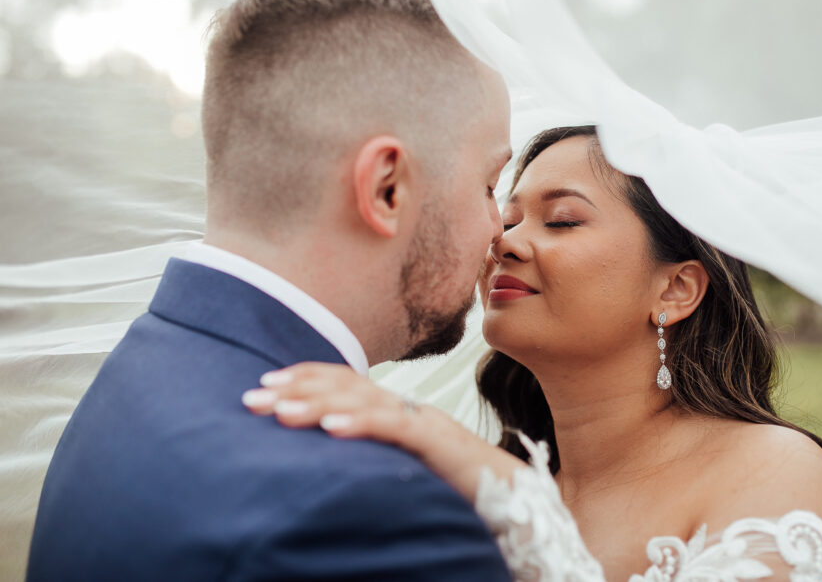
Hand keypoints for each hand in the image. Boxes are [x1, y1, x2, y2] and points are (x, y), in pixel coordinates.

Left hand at [241, 362, 525, 502]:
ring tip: (281, 412)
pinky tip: (331, 431)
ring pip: (366, 401)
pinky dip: (362, 425)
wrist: (512, 500)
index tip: (264, 387)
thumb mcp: (397, 469)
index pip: (345, 382)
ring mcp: (423, 422)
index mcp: (394, 413)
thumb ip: (367, 458)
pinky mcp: (439, 442)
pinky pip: (397, 428)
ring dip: (319, 404)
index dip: (305, 379)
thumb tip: (321, 460)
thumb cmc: (454, 490)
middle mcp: (406, 409)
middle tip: (252, 398)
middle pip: (347, 386)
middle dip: (296, 389)